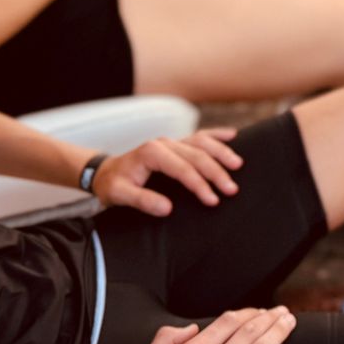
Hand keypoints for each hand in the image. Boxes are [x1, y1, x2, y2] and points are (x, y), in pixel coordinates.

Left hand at [94, 129, 243, 212]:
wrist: (105, 173)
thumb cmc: (112, 185)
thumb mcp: (120, 195)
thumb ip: (142, 200)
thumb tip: (167, 208)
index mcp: (152, 153)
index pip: (182, 168)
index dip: (199, 184)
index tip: (213, 200)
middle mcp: (164, 143)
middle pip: (197, 155)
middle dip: (216, 172)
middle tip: (232, 190)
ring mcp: (172, 142)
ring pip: (202, 142)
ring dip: (221, 153)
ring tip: (238, 165)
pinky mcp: (176, 145)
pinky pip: (200, 136)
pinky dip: (217, 136)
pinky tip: (233, 135)